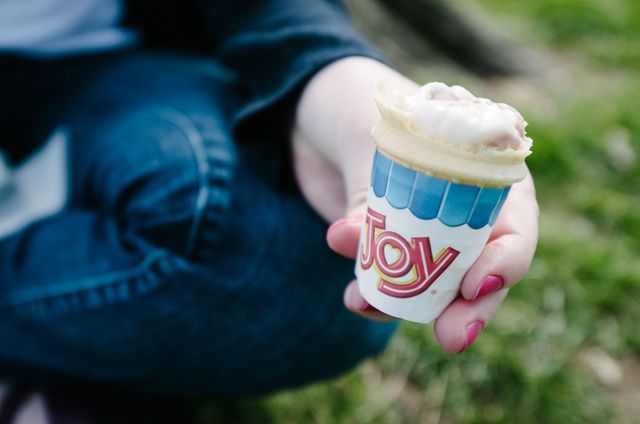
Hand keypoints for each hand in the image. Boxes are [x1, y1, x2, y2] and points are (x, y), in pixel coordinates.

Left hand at [293, 57, 538, 352]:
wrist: (313, 109)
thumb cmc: (354, 102)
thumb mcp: (365, 135)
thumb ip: (367, 192)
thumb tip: (351, 241)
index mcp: (485, 169)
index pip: (515, 224)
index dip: (506, 261)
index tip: (476, 286)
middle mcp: (464, 208)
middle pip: (483, 269)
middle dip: (469, 308)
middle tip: (453, 338)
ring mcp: (425, 231)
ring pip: (437, 285)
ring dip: (411, 306)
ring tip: (366, 306)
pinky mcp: (388, 246)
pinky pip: (392, 282)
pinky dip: (374, 294)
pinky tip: (354, 297)